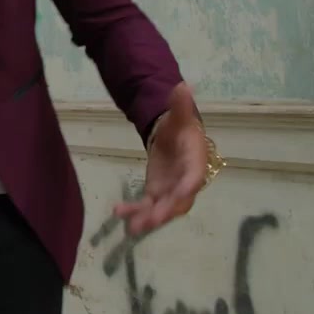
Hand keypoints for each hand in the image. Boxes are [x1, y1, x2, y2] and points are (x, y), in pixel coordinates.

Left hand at [111, 84, 211, 236]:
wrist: (175, 137)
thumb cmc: (180, 127)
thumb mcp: (179, 115)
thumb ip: (180, 104)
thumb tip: (183, 86)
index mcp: (195, 163)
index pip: (194, 178)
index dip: (187, 188)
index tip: (180, 195)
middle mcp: (185, 183)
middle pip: (178, 201)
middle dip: (165, 212)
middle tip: (151, 221)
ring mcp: (170, 191)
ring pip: (161, 209)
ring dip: (148, 218)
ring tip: (131, 227)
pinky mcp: (156, 194)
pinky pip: (146, 206)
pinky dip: (133, 211)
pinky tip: (117, 212)